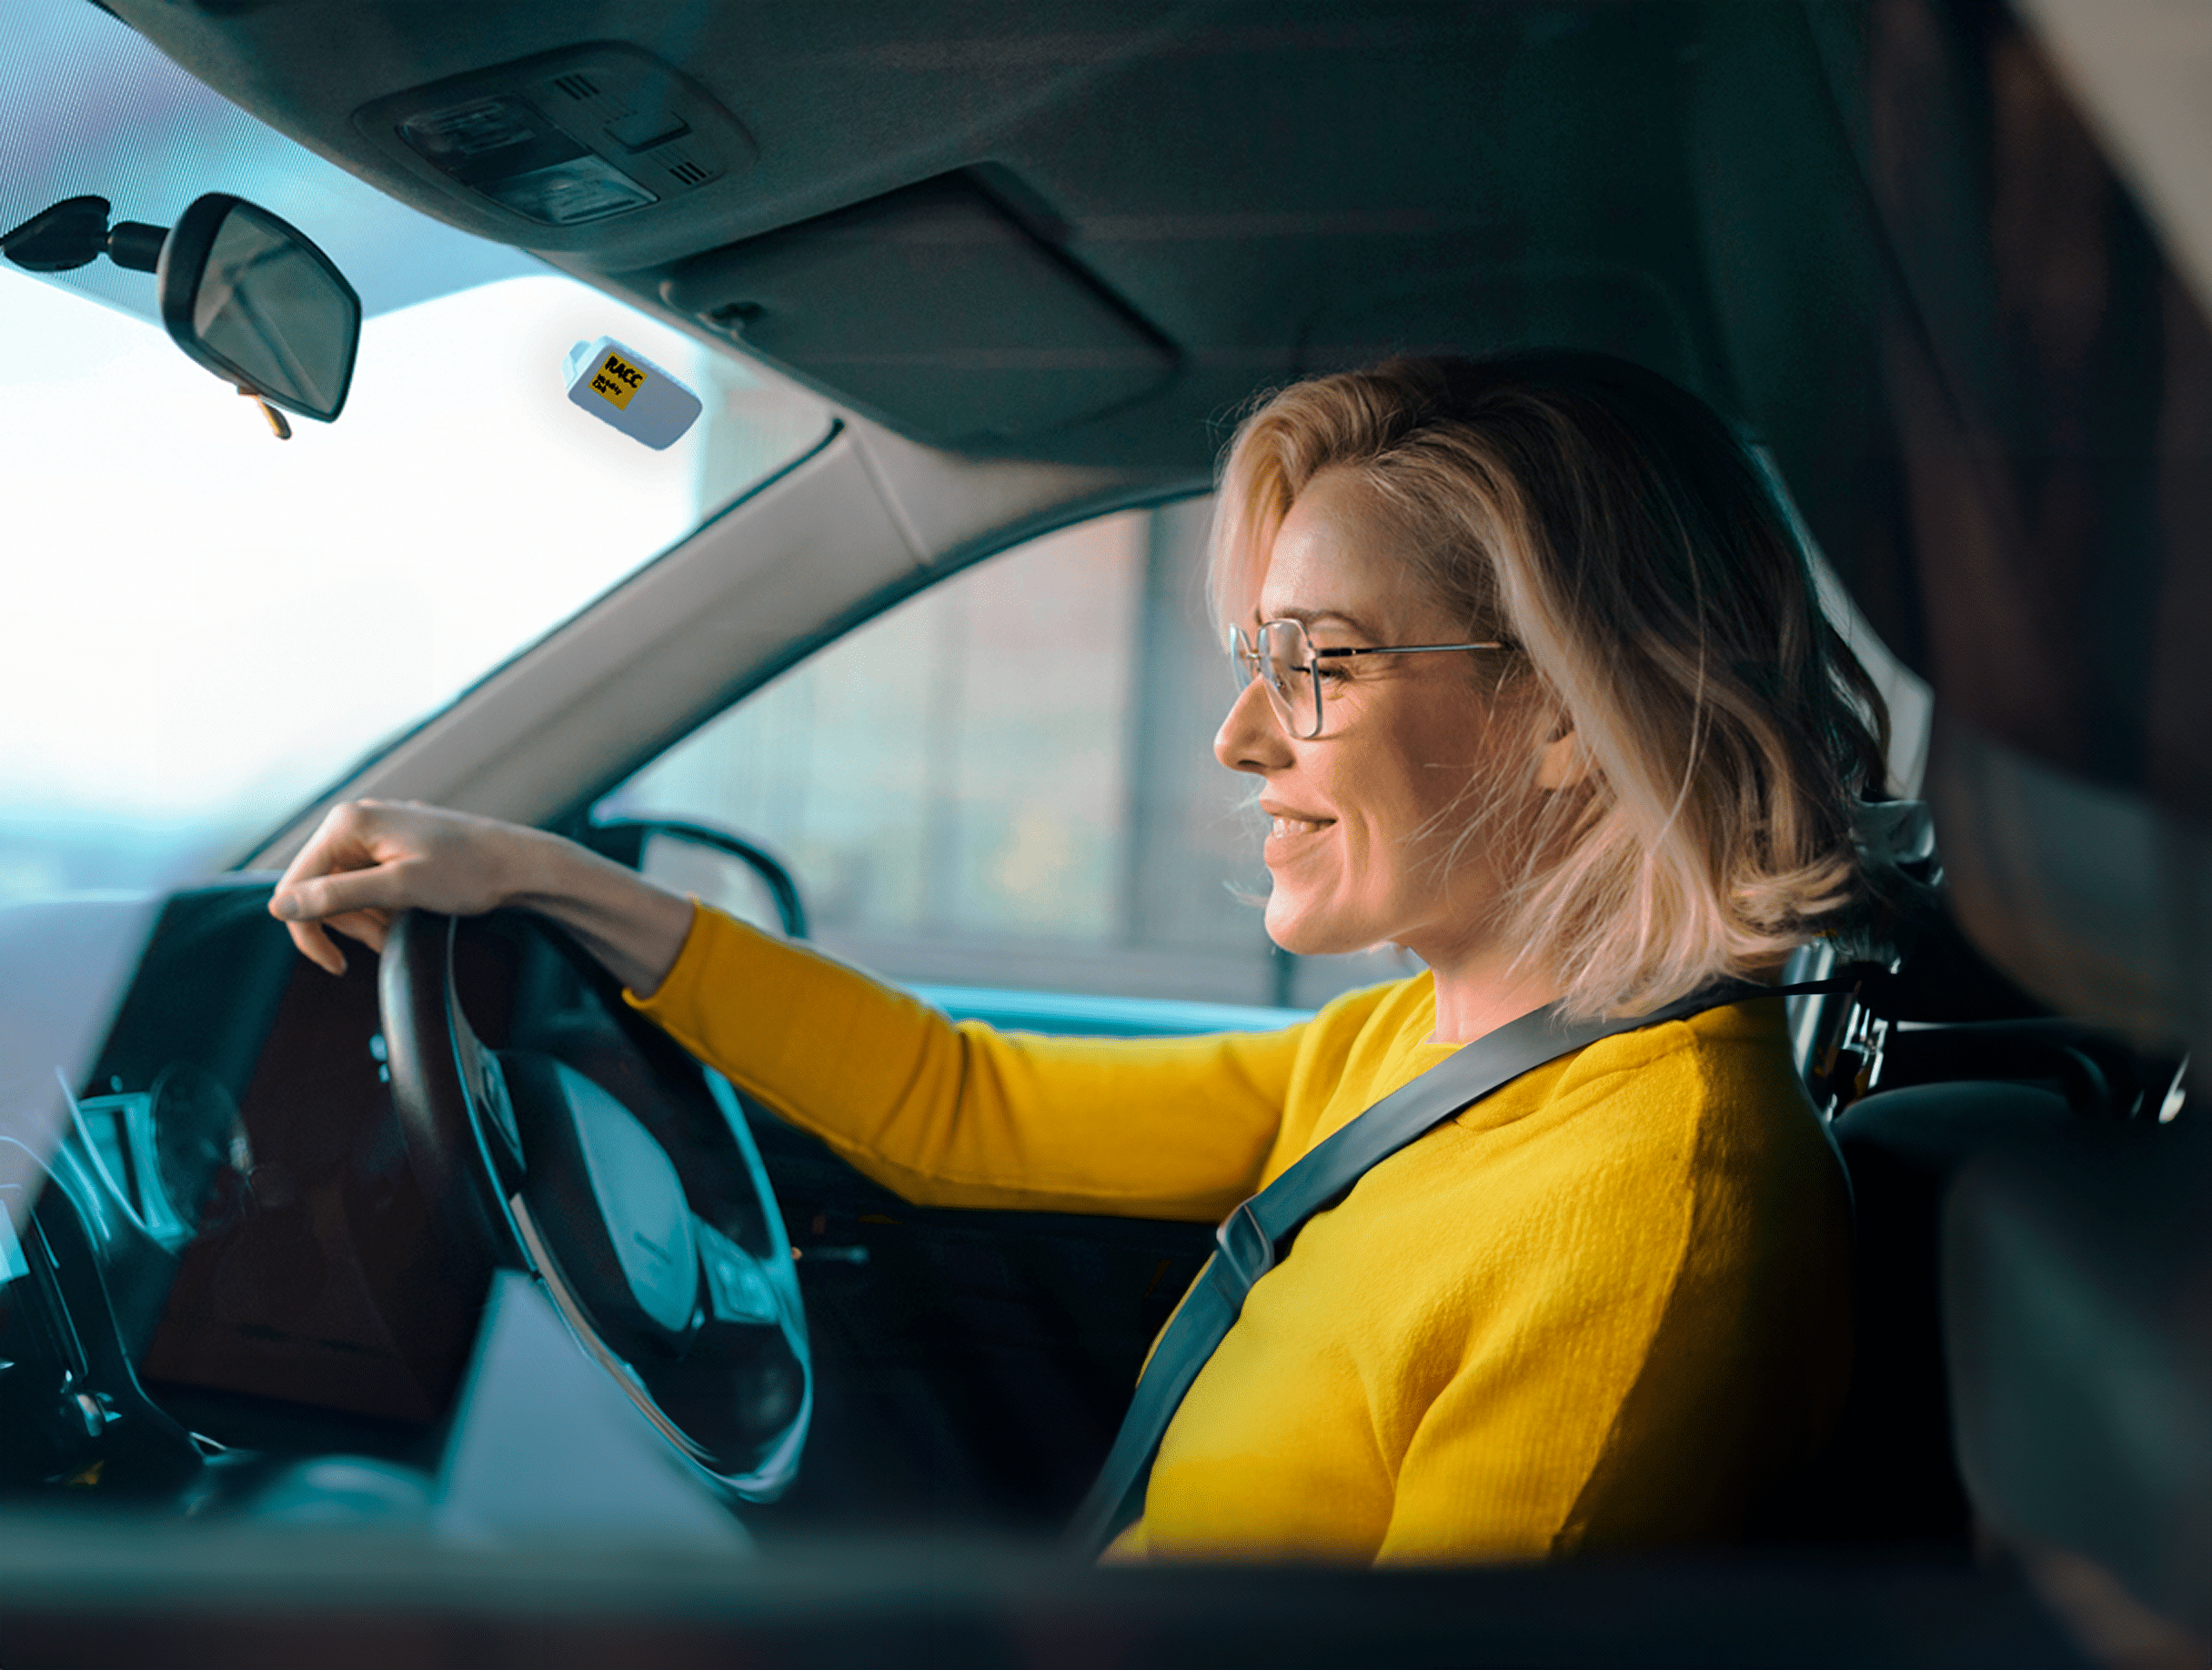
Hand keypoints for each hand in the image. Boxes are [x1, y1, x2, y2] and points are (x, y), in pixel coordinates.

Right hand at [268, 800, 530, 974]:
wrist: (520, 863)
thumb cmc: (469, 872)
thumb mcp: (400, 888)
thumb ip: (338, 896)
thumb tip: (279, 907)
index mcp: (347, 823)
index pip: (295, 886)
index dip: (308, 931)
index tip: (338, 965)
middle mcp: (353, 821)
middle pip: (318, 891)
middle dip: (351, 924)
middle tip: (389, 938)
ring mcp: (373, 833)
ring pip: (343, 893)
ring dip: (368, 920)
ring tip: (404, 923)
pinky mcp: (389, 846)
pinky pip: (366, 886)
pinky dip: (382, 908)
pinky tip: (408, 914)